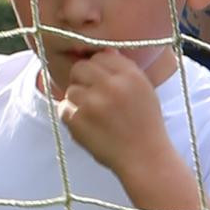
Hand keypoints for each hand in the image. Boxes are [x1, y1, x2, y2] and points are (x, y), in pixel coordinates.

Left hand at [44, 42, 176, 192]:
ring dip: (78, 100)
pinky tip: (89, 126)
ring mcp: (92, 103)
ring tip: (93, 115)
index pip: (101, 56)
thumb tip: (102, 52)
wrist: (145, 158)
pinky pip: (64, 108)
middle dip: (83, 80)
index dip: (98, 68)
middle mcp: (111, 85)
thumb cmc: (145, 124)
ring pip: (71, 89)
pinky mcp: (78, 120)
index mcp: (129, 74)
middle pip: (81, 68)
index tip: (102, 81)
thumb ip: (123, 69)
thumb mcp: (144, 90)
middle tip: (91, 96)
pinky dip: (72, 117)